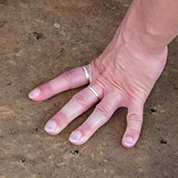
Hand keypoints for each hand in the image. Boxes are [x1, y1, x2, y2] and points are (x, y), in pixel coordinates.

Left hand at [28, 28, 167, 146]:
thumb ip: (109, 59)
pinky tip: (127, 143)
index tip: (33, 96)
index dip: (50, 88)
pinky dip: (132, 130)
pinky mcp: (137, 94)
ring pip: (101, 112)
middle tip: (49, 129)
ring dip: (88, 127)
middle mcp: (104, 82)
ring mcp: (120, 90)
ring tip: (75, 140)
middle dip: (64, 116)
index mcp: (96, 70)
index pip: (68, 79)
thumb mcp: (113, 48)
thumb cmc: (133, 37)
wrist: (145, 34)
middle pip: (80, 101)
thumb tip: (111, 59)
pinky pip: (134, 116)